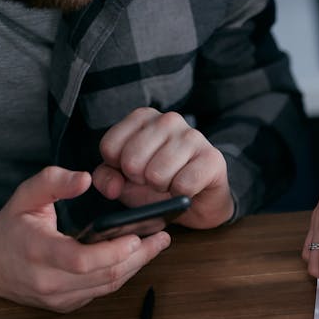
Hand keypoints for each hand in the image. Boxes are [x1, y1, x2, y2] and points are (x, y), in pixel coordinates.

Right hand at [0, 166, 170, 312]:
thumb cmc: (9, 227)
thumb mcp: (25, 196)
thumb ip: (54, 182)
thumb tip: (85, 179)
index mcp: (38, 253)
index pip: (83, 260)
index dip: (114, 251)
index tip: (137, 237)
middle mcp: (48, 282)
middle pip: (105, 276)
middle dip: (139, 257)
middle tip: (161, 239)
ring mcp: (57, 298)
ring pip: (107, 287)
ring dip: (135, 267)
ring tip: (156, 247)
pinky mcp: (65, 305)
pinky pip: (101, 292)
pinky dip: (120, 276)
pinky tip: (135, 259)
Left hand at [92, 108, 232, 228]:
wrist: (198, 201)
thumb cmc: (160, 184)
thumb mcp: (125, 181)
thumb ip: (106, 179)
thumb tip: (112, 188)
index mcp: (143, 117)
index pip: (110, 147)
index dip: (119, 169)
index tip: (135, 171)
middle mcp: (168, 120)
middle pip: (131, 161)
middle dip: (141, 180)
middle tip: (155, 179)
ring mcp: (193, 136)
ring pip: (157, 175)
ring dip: (162, 188)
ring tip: (172, 183)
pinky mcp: (212, 158)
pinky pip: (183, 185)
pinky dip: (181, 195)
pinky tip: (187, 189)